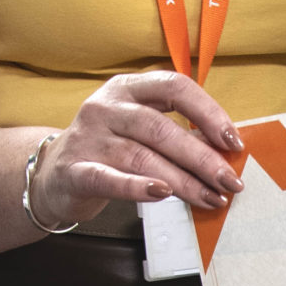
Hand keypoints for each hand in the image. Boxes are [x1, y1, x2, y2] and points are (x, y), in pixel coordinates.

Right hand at [30, 68, 244, 227]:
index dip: (208, 112)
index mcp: (128, 88)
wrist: (53, 175)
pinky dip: (136, 187)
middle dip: (202, 157)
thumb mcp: (140, 131)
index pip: (174, 87)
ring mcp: (88, 137)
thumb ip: (177, 134)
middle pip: (161, 128)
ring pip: (142, 157)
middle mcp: (106, 107)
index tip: (233, 141)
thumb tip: (226, 150)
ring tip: (210, 198)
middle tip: (230, 181)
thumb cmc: (109, 151)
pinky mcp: (74, 170)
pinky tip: (162, 193)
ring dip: (182, 181)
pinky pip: (108, 178)